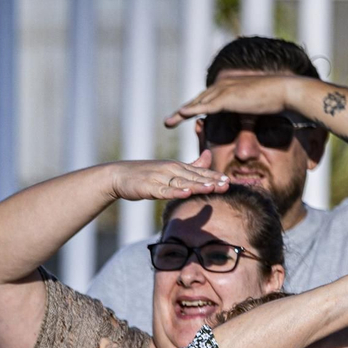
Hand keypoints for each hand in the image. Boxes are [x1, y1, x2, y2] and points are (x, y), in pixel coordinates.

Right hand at [107, 153, 227, 201]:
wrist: (119, 175)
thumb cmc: (145, 174)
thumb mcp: (170, 168)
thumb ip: (191, 164)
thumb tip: (209, 155)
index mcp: (177, 166)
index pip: (199, 172)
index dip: (213, 176)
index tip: (228, 181)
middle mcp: (171, 170)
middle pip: (194, 177)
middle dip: (211, 181)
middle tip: (227, 185)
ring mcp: (159, 178)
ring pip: (182, 182)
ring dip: (197, 185)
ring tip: (212, 188)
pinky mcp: (148, 187)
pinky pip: (164, 190)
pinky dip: (175, 192)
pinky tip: (186, 193)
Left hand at [164, 75, 295, 128]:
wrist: (285, 91)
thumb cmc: (274, 100)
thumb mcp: (254, 109)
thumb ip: (243, 117)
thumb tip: (241, 129)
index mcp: (230, 86)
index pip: (207, 98)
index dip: (194, 107)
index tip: (182, 116)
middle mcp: (224, 85)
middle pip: (198, 100)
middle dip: (182, 111)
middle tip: (168, 122)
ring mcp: (225, 90)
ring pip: (198, 103)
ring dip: (182, 113)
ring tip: (168, 123)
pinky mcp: (228, 97)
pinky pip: (206, 105)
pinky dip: (193, 110)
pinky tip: (182, 115)